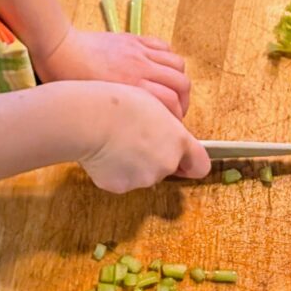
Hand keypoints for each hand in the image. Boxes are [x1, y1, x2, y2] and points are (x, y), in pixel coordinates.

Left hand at [31, 25, 191, 117]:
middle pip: (181, 84)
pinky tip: (160, 66)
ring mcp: (139, 52)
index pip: (172, 104)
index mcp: (132, 88)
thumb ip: (121, 114)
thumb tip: (136, 127)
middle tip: (176, 110)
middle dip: (184, 100)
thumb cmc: (71, 80)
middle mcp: (141, 69)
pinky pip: (162, 45)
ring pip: (176, 64)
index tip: (171, 127)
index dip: (177, 118)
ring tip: (172, 88)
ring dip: (179, 78)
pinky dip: (168, 57)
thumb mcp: (97, 106)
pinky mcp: (134, 39)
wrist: (60, 50)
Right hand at [77, 84, 210, 193]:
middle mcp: (166, 163)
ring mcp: (144, 178)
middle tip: (134, 138)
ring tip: (115, 142)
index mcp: (179, 141)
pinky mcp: (121, 186)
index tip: (185, 161)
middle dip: (155, 157)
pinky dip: (114, 171)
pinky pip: (121, 179)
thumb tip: (166, 135)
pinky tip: (105, 153)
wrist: (90, 118)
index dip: (192, 163)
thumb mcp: (154, 104)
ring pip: (143, 175)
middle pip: (167, 168)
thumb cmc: (118, 104)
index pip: (200, 165)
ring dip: (134, 164)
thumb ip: (168, 127)